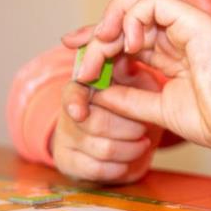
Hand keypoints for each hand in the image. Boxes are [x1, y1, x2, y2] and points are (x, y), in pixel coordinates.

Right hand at [51, 26, 162, 182]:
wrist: (119, 140)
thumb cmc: (126, 101)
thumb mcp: (130, 78)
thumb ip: (126, 58)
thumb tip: (126, 39)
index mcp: (80, 89)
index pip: (72, 95)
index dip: (76, 103)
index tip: (81, 111)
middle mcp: (68, 115)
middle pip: (96, 123)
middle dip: (128, 126)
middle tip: (143, 126)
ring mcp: (66, 142)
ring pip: (104, 149)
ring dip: (131, 148)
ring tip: (142, 141)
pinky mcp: (70, 166)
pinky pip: (99, 171)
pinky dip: (121, 167)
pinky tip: (129, 159)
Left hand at [74, 0, 210, 157]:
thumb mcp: (156, 110)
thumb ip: (128, 99)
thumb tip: (97, 92)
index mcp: (172, 54)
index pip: (128, 35)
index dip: (100, 39)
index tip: (75, 53)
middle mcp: (177, 35)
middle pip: (128, 14)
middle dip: (97, 30)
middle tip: (78, 53)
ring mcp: (186, 24)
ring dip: (112, 19)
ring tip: (101, 46)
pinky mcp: (193, 18)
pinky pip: (153, 0)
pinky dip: (133, 16)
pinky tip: (129, 44)